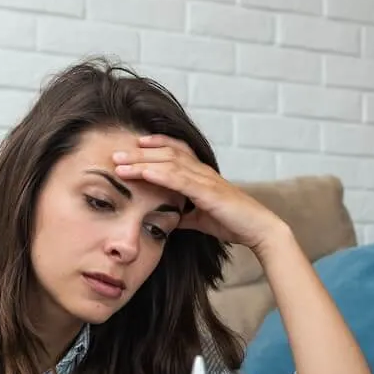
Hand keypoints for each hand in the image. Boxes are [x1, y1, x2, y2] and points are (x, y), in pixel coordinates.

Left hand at [113, 134, 288, 252]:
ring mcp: (205, 179)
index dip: (154, 144)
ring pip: (168, 162)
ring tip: (119, 163)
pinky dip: (159, 174)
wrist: (258, 229)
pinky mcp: (208, 192)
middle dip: (138, 152)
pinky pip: (179, 179)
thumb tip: (166, 218)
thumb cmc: (233, 222)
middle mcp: (202, 171)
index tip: (133, 144)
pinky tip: (143, 173)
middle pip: (166, 152)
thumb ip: (184, 214)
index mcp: (202, 174)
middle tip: (114, 152)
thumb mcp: (201, 218)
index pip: (176, 150)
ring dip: (141, 161)